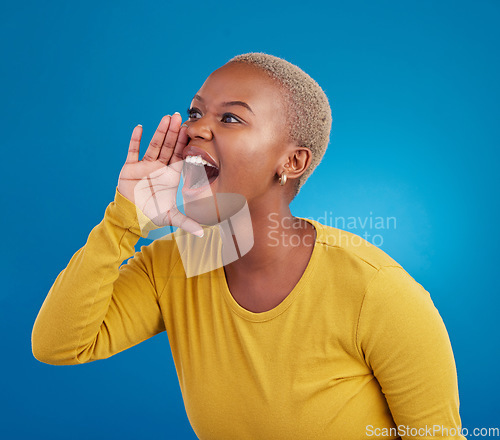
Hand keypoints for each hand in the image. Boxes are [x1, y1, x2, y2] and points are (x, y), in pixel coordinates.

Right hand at [117, 113, 202, 236]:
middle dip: (174, 132)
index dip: (184, 144)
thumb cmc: (151, 214)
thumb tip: (204, 233)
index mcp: (170, 175)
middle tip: (180, 117)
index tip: (190, 131)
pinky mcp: (130, 167)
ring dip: (159, 132)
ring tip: (166, 118)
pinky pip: (133, 151)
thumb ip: (187, 222)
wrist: (131, 216)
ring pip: (153, 145)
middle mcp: (159, 167)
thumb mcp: (171, 217)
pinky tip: (140, 127)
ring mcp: (144, 165)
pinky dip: (135, 140)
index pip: (179, 156)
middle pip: (168, 146)